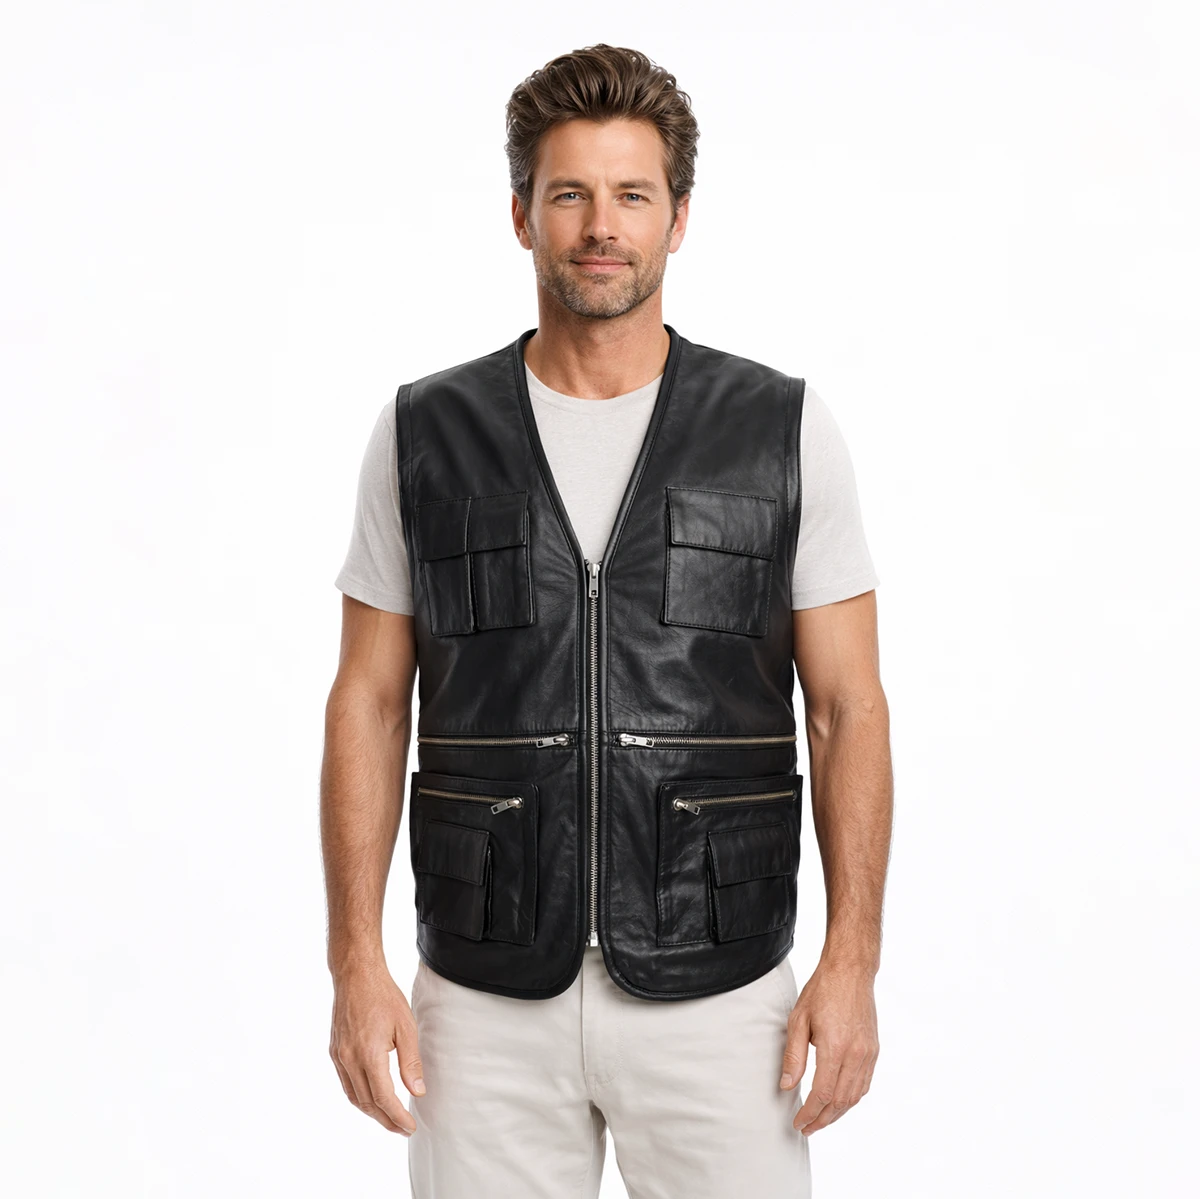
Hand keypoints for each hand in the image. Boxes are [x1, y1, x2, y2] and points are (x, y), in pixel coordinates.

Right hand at [329, 962, 424, 1134]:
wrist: (356, 975)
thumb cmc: (384, 996)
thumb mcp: (406, 1026)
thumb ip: (411, 1061)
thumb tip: (418, 1091)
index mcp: (369, 1055)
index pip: (383, 1098)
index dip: (397, 1117)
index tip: (410, 1126)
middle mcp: (349, 1059)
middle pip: (367, 1103)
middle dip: (386, 1120)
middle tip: (403, 1129)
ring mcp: (339, 1056)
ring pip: (354, 1096)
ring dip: (372, 1112)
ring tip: (389, 1119)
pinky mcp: (334, 1051)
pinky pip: (346, 1083)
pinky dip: (359, 1097)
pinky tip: (371, 1098)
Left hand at [779, 959, 878, 1134]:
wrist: (851, 971)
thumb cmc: (822, 991)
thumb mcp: (799, 1019)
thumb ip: (794, 1055)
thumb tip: (787, 1086)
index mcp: (835, 1048)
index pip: (822, 1094)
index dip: (809, 1113)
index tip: (798, 1122)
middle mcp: (856, 1055)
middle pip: (839, 1101)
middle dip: (822, 1120)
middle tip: (806, 1128)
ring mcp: (868, 1053)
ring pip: (854, 1096)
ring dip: (837, 1113)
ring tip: (820, 1120)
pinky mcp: (874, 1050)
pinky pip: (864, 1084)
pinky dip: (851, 1099)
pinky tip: (839, 1102)